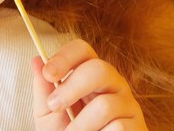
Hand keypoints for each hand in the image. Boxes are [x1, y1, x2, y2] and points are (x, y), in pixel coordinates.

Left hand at [31, 38, 148, 130]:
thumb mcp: (49, 113)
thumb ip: (44, 89)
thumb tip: (36, 60)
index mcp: (89, 73)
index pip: (82, 50)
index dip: (65, 57)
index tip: (48, 74)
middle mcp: (112, 82)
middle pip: (99, 69)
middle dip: (72, 87)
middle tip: (54, 106)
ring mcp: (128, 104)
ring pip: (105, 105)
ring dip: (81, 125)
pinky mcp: (137, 126)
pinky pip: (118, 128)